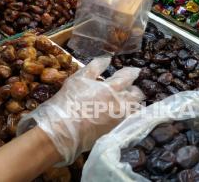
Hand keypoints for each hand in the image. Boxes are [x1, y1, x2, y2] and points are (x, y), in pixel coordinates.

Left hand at [17, 57, 143, 165]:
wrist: (61, 131)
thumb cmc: (82, 139)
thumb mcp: (104, 134)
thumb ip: (115, 123)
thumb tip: (118, 117)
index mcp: (122, 114)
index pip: (137, 106)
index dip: (137, 105)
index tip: (137, 104)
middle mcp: (116, 98)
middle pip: (133, 91)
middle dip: (135, 90)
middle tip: (135, 89)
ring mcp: (101, 85)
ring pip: (120, 77)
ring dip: (127, 74)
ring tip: (131, 72)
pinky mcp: (84, 78)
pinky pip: (96, 67)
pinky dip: (102, 63)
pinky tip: (106, 60)